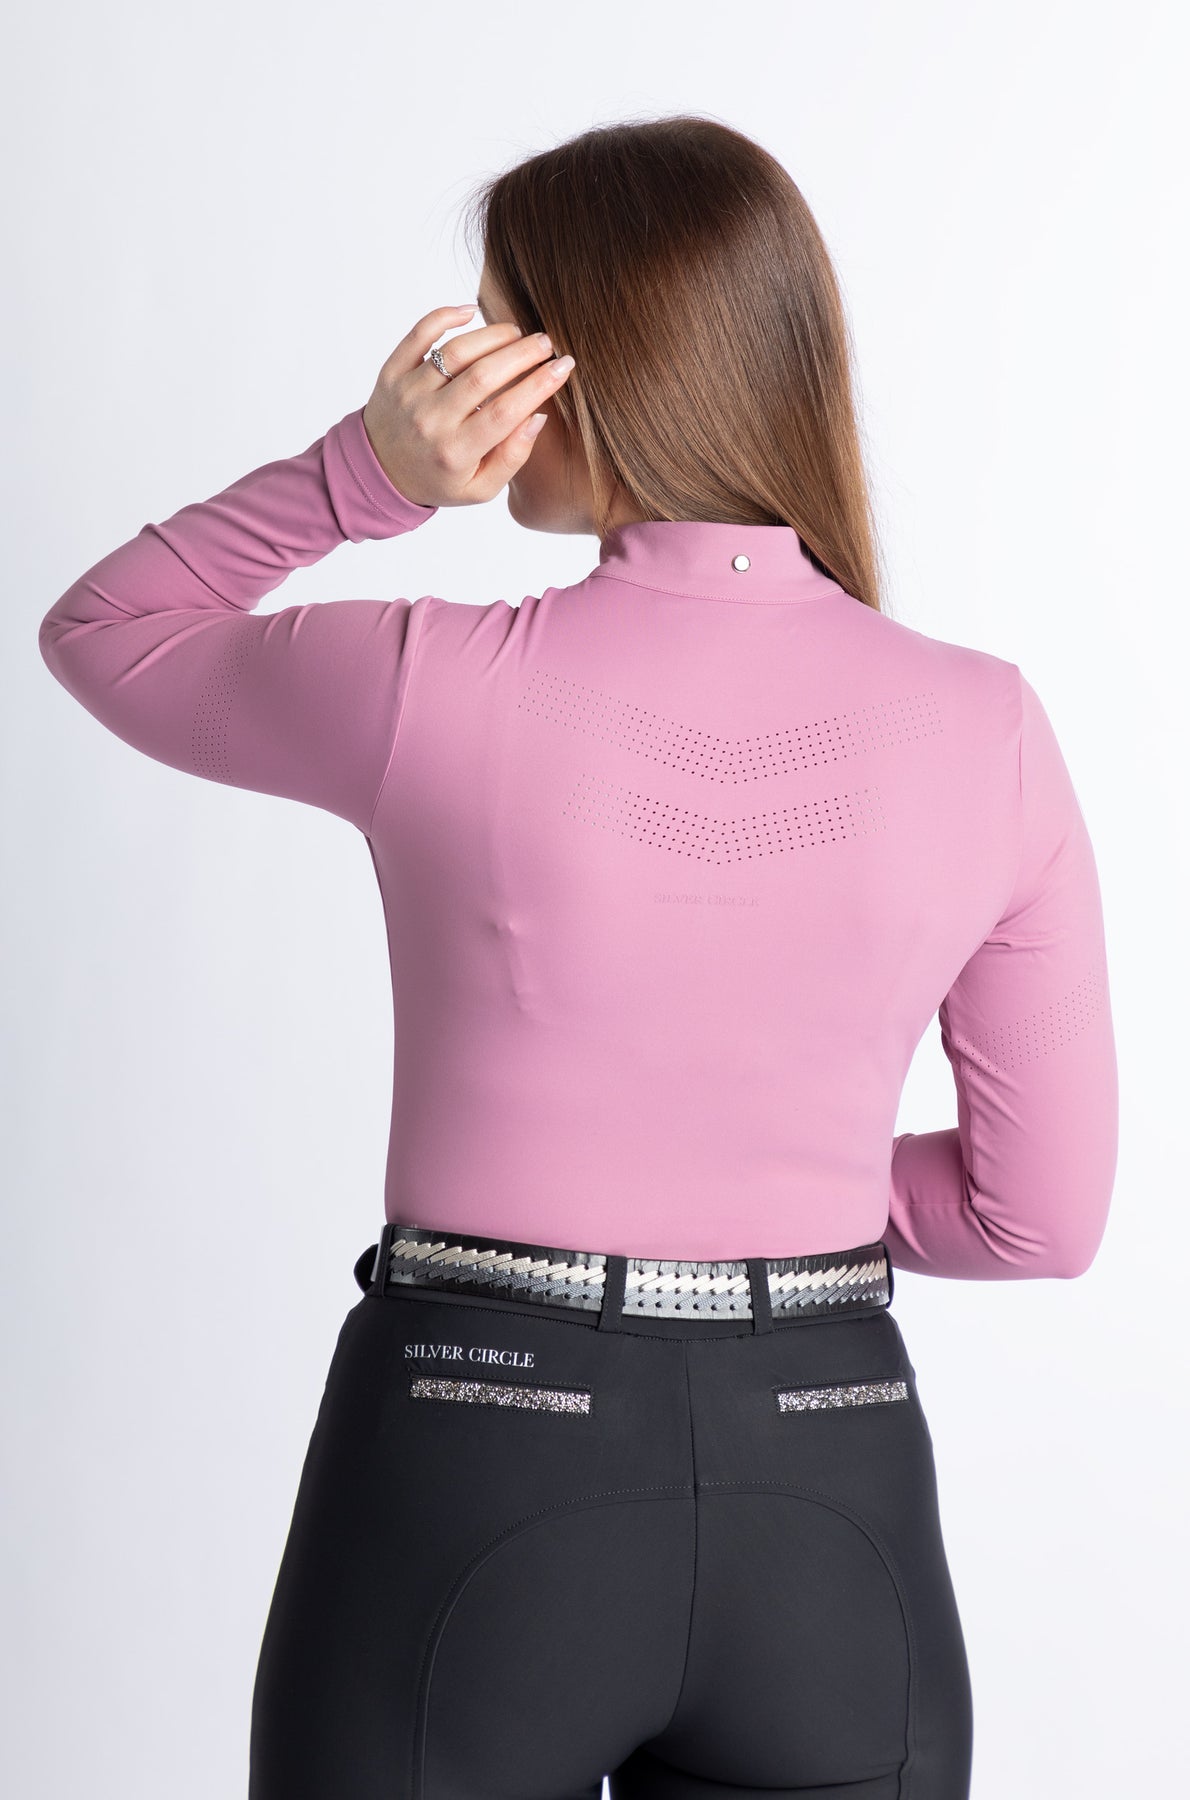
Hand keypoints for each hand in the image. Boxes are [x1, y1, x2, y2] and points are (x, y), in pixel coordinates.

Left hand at [361, 304, 574, 508]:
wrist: (380, 472)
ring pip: (456, 352)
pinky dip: (444, 316)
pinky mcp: (392, 372)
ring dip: (493, 335)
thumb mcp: (479, 488)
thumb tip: (537, 416)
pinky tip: (470, 311)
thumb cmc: (439, 478)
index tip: (564, 366)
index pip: (504, 412)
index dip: (539, 386)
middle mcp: (430, 421)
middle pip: (483, 376)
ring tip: (517, 334)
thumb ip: (512, 458)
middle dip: (522, 354)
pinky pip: (418, 335)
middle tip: (546, 343)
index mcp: (455, 452)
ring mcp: (408, 393)